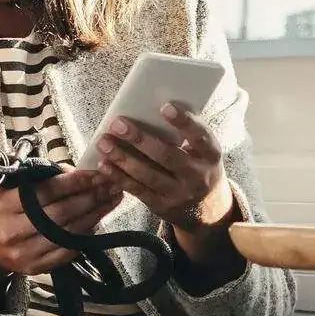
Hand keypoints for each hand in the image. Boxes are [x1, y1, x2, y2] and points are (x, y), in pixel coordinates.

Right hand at [0, 165, 122, 275]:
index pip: (47, 191)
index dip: (76, 182)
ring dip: (94, 216)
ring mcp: (24, 252)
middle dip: (91, 198)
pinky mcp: (35, 268)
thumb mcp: (9, 189)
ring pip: (68, 232)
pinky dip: (83, 237)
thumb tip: (75, 173)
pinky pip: (66, 252)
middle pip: (62, 213)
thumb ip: (39, 180)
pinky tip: (95, 223)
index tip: (97, 174)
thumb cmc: (1, 211)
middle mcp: (13, 230)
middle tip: (112, 186)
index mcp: (4, 205)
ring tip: (110, 201)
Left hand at [94, 104, 233, 233]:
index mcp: (211, 155)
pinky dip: (119, 177)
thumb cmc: (197, 165)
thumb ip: (184, 134)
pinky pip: (138, 190)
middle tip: (117, 124)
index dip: (184, 122)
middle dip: (140, 139)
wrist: (205, 208)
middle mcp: (197, 176)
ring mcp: (179, 194)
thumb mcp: (202, 151)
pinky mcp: (162, 206)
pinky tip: (104, 165)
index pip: (200, 136)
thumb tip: (149, 108)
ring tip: (104, 143)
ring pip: (148, 175)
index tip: (165, 107)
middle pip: (167, 156)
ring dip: (123, 158)